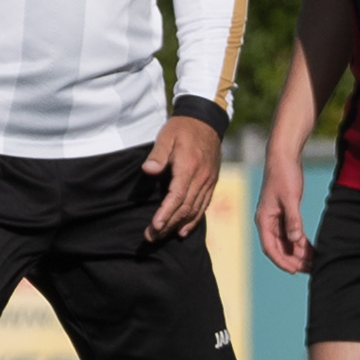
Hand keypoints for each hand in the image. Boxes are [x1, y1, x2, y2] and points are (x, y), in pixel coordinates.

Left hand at [139, 117, 220, 240]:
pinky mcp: (211, 183)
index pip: (177, 197)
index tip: (154, 227)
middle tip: (151, 237)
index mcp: (189, 167)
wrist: (206, 121)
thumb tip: (149, 171)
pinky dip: (193, 221)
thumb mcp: (166, 136)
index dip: (166, 214)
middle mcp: (201, 178)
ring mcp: (208, 182)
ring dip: (178, 225)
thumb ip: (157, 155)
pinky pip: (203, 206)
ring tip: (162, 236)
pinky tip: (183, 230)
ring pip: (195, 210)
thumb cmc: (181, 128)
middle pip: (185, 208)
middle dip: (168, 225)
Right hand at [259, 150, 311, 274]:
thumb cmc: (284, 175)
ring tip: (313, 262)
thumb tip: (296, 241)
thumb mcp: (290, 198)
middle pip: (278, 248)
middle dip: (293, 260)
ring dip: (297, 253)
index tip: (295, 271)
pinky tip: (311, 249)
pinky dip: (300, 242)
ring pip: (285, 242)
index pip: (270, 248)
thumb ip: (293, 220)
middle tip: (310, 269)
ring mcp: (275, 218)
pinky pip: (291, 233)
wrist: (283, 157)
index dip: (282, 261)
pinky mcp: (284, 213)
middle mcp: (267, 222)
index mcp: (264, 219)